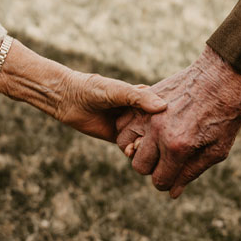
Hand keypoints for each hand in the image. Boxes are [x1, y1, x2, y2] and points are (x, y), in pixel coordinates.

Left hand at [0, 39, 166, 141]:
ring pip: (145, 141)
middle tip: (158, 141)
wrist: (66, 99)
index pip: (163, 110)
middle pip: (157, 129)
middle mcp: (139, 112)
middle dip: (159, 137)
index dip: (170, 118)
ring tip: (139, 145)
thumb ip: (138, 98)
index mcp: (143, 97)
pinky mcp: (118, 138)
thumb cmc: (91, 88)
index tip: (173, 125)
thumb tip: (163, 107)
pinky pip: (131, 148)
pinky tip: (129, 151)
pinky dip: (133, 152)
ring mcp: (129, 126)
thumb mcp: (117, 90)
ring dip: (145, 147)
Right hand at [116, 45, 240, 197]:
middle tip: (168, 159)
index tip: (177, 174)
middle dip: (154, 168)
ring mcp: (148, 114)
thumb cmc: (227, 113)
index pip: (159, 180)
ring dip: (138, 149)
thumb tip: (172, 193)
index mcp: (178, 147)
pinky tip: (147, 129)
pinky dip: (130, 130)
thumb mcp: (218, 149)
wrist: (224, 74)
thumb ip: (191, 172)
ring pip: (126, 146)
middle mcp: (158, 131)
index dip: (168, 182)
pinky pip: (123, 123)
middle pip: (140, 166)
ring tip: (156, 144)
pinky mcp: (145, 100)